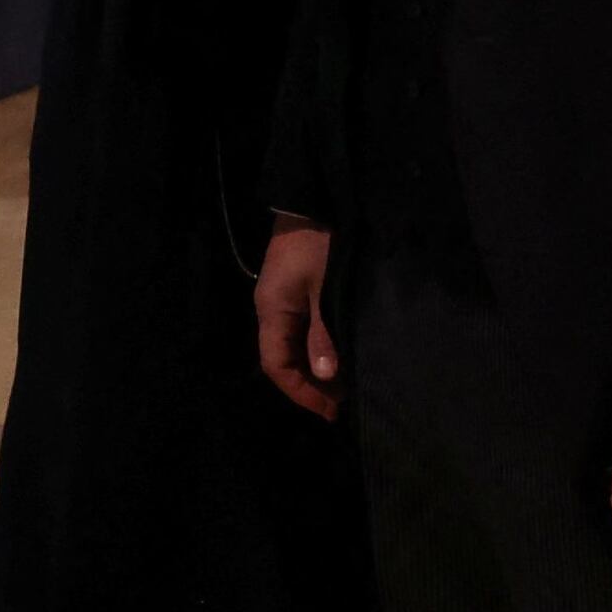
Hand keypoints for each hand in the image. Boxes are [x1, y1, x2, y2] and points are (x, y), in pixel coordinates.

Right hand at [254, 222, 339, 419]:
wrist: (314, 201)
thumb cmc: (320, 244)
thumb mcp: (326, 289)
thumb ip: (323, 331)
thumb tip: (325, 374)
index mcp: (272, 312)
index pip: (277, 366)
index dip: (302, 392)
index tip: (330, 410)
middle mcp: (270, 311)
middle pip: (282, 361)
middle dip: (309, 386)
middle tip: (341, 405)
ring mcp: (280, 302)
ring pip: (290, 349)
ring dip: (312, 371)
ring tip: (341, 388)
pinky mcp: (293, 293)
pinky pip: (298, 334)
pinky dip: (314, 352)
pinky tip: (333, 359)